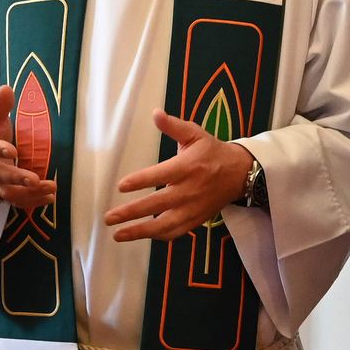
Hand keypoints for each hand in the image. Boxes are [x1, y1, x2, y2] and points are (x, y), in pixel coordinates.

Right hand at [0, 85, 54, 209]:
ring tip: (49, 188)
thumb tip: (6, 88)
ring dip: (27, 193)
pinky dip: (32, 201)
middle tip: (35, 178)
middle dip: (15, 178)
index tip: (13, 150)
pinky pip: (14, 201)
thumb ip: (0, 106)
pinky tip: (50, 197)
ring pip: (5, 193)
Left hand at [104, 110, 251, 241]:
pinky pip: (175, 233)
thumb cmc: (212, 152)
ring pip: (165, 225)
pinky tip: (139, 236)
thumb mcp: (195, 134)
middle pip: (158, 204)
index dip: (141, 181)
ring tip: (117, 234)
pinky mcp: (196, 221)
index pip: (161, 175)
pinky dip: (157, 236)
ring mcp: (193, 209)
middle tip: (109, 217)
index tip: (121, 186)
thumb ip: (174, 126)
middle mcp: (189, 190)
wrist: (240, 174)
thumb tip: (155, 113)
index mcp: (188, 167)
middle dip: (132, 212)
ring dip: (140, 231)